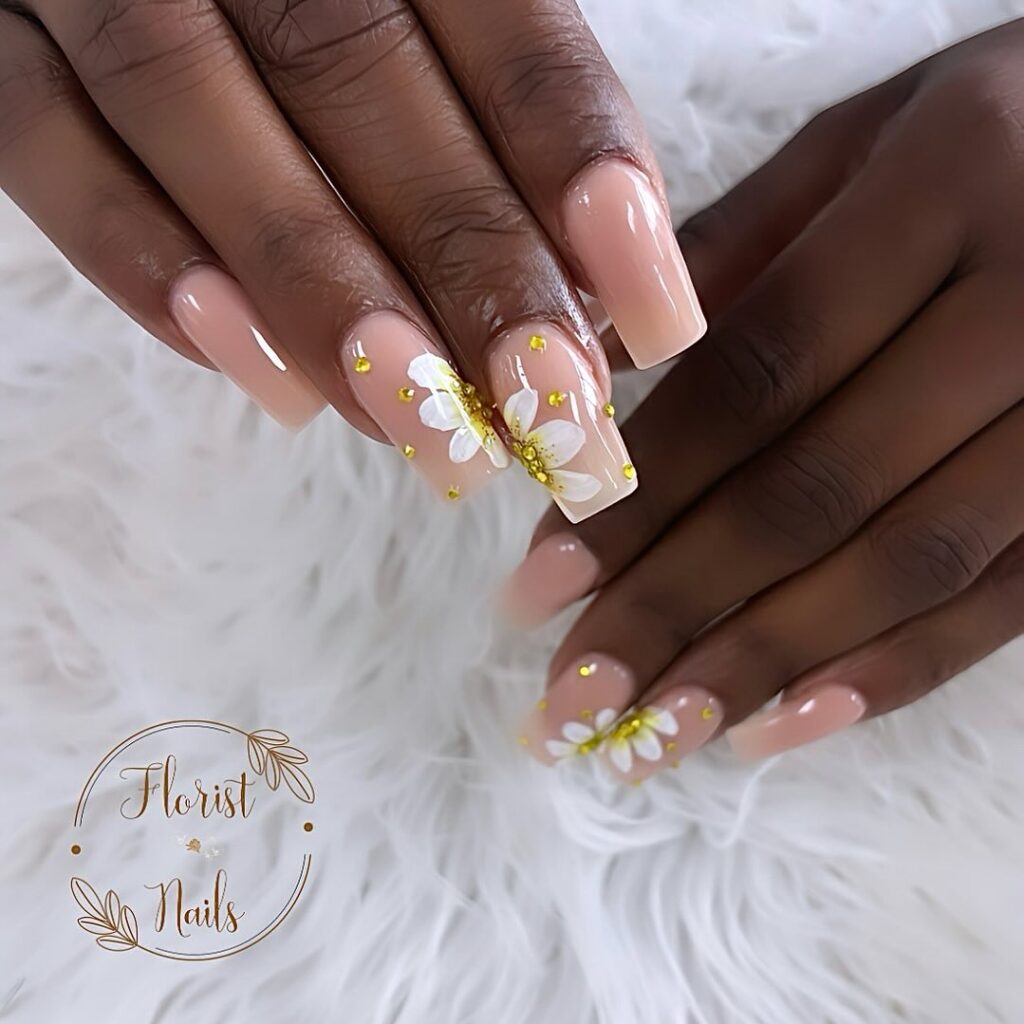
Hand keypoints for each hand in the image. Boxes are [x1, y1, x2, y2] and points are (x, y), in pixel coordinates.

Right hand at [0, 0, 704, 519]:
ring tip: (424, 431)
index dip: (584, 180)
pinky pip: (44, 145)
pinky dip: (140, 260)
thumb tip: (583, 295)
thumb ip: (494, 107)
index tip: (655, 329)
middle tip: (550, 421)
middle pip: (361, 83)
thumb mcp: (423, 3)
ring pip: (197, 115)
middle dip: (467, 268)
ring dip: (320, 292)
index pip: (505, 33)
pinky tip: (252, 373)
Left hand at [505, 20, 1023, 777]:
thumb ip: (727, 248)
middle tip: (568, 699)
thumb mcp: (862, 142)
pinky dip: (889, 674)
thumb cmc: (992, 131)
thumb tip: (580, 363)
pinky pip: (1003, 602)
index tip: (539, 582)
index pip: (758, 373)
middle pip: (815, 490)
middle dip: (674, 608)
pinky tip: (780, 725)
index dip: (642, 490)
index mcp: (950, 185)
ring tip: (648, 738)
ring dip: (761, 665)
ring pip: (906, 566)